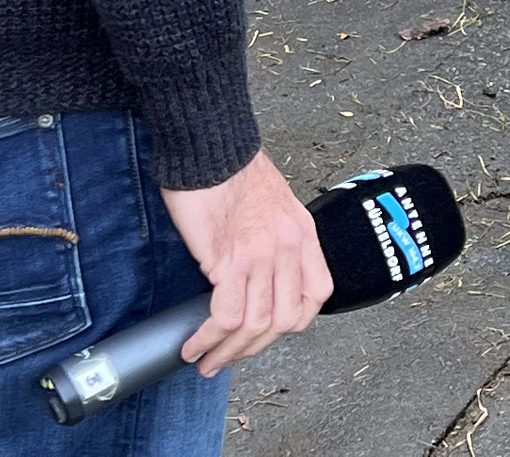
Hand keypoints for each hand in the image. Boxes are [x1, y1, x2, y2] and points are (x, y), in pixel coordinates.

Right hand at [162, 150, 334, 374]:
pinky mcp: (229, 260)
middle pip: (286, 320)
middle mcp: (290, 249)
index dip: (293, 322)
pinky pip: (224, 315)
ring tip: (204, 360)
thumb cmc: (232, 172)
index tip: (266, 333)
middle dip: (255, 347)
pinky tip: (193, 344)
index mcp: (304, 235)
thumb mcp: (275, 206)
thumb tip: (261, 277)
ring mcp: (262, 257)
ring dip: (227, 352)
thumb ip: (277, 241)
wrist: (210, 148)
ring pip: (255, 325)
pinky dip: (207, 338)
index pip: (316, 295)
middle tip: (228, 356)